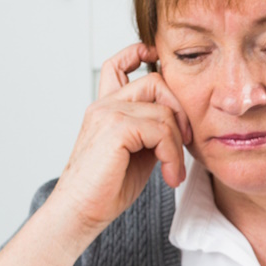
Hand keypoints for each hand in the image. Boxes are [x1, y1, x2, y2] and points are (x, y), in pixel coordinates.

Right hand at [46, 43, 194, 239]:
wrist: (80, 212)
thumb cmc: (106, 188)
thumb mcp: (137, 153)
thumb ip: (151, 131)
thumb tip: (178, 123)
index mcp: (105, 108)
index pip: (117, 65)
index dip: (139, 53)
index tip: (158, 57)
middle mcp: (104, 105)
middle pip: (155, 81)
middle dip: (179, 110)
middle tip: (185, 143)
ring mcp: (108, 114)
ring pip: (164, 110)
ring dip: (178, 145)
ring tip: (173, 171)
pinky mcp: (116, 129)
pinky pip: (161, 130)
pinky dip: (172, 155)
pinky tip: (169, 176)